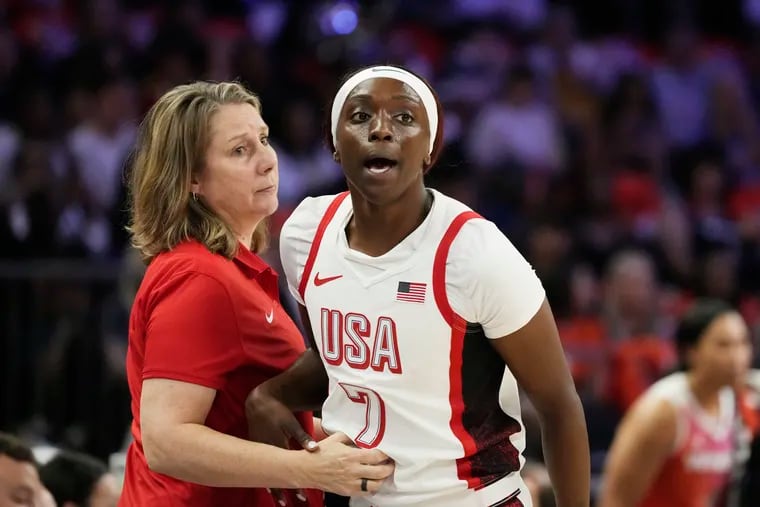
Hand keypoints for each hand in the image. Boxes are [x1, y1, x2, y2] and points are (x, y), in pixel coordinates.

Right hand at [246, 385, 316, 504]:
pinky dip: (266, 476)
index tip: (302, 495)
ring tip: (279, 500)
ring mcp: (260, 449)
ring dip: (274, 485)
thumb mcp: (291, 423)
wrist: (258, 403)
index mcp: (278, 444)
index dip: (295, 481)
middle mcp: (268, 450)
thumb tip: (315, 449)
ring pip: (267, 472)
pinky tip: (268, 485)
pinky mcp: (256, 447)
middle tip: (289, 502)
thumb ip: (303, 437)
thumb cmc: (276, 411)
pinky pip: (261, 465)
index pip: (289, 468)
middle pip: (277, 474)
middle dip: (283, 489)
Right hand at [300, 432, 394, 496]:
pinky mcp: (346, 491)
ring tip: (383, 474)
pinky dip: (371, 488)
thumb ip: (350, 436)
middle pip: (380, 472)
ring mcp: (350, 483)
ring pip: (374, 485)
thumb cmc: (320, 453)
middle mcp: (353, 470)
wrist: (306, 469)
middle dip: (388, 468)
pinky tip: (372, 482)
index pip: (376, 456)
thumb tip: (361, 435)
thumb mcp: (335, 438)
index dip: (386, 455)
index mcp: (351, 456)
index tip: (388, 452)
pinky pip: (364, 492)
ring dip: (382, 479)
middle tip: (391, 464)